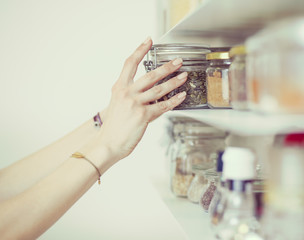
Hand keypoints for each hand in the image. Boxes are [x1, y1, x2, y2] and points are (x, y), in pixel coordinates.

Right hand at [88, 37, 186, 171]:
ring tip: (183, 76)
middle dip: (167, 67)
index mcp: (119, 88)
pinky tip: (181, 96)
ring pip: (159, 89)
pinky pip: (163, 106)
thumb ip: (130, 95)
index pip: (130, 63)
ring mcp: (135, 104)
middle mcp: (126, 93)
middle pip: (150, 75)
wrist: (108, 143)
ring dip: (174, 82)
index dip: (140, 50)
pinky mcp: (143, 115)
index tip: (149, 41)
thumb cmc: (114, 127)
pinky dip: (174, 101)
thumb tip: (149, 91)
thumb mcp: (117, 105)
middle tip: (177, 61)